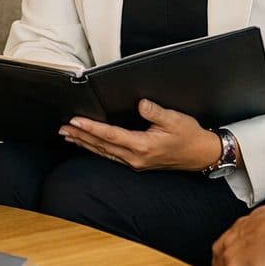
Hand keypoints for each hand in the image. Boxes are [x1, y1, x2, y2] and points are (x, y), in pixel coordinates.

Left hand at [58, 100, 216, 170]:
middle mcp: (136, 158)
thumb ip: (156, 112)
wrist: (201, 155)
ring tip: (68, 135)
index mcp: (143, 146)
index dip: (91, 127)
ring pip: (103, 153)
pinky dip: (96, 149)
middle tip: (63, 128)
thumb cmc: (189, 136)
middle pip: (101, 146)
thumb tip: (140, 103)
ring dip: (85, 143)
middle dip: (80, 136)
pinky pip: (111, 156)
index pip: (110, 135)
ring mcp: (135, 163)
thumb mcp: (175, 120)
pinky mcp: (136, 163)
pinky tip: (88, 144)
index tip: (75, 121)